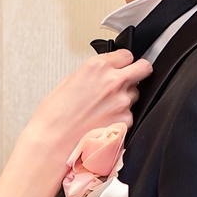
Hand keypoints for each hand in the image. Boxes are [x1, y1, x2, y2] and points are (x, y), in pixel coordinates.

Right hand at [25, 50, 149, 157]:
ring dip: (126, 97)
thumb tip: (99, 76)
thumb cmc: (54, 116)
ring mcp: (122, 102)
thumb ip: (91, 75)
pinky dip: (121, 117)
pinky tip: (104, 121)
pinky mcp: (126, 122)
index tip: (121, 66)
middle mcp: (113, 82)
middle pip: (143, 68)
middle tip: (131, 78)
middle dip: (138, 71)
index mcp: (97, 67)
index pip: (126, 54)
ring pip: (136, 93)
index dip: (123, 61)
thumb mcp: (68, 82)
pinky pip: (130, 114)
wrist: (53, 142)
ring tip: (106, 107)